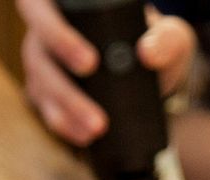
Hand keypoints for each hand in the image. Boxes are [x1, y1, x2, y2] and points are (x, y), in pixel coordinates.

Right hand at [19, 0, 194, 145]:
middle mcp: (48, 28)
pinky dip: (65, 124)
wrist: (152, 72)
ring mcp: (44, 60)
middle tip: (96, 112)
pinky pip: (47, 107)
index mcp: (68, 6)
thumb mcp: (170, 38)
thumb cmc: (155, 43)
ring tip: (96, 129)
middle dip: (65, 86)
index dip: (56, 33)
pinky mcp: (46, 89)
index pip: (41, 8)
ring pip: (41, 83)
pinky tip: (84, 136)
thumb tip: (148, 53)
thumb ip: (167, 40)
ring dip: (67, 110)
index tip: (91, 62)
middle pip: (39, 53)